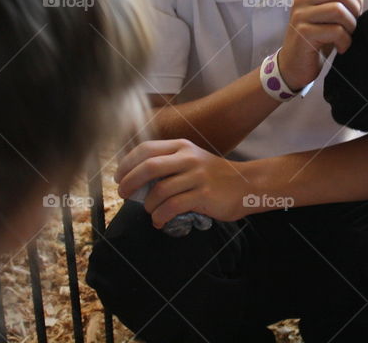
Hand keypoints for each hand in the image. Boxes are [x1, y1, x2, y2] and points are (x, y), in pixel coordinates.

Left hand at [116, 139, 251, 228]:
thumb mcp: (192, 161)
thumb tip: (135, 181)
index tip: (119, 177)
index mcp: (182, 147)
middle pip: (148, 167)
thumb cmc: (215, 176)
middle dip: (129, 183)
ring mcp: (197, 176)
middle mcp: (188, 158)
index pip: (146, 149)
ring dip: (148, 206)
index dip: (127, 164)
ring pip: (159, 191)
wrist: (247, 185)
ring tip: (151, 211)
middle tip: (124, 195)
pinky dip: (160, 217)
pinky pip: (172, 207)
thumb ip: (168, 165)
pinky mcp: (204, 194)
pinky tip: (160, 221)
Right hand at [279, 0, 367, 89]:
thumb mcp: (336, 15)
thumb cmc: (319, 38)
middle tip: (351, 27)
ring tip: (345, 38)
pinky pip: (335, 31)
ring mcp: (300, 15)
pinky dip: (344, 42)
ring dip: (350, 27)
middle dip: (354, 11)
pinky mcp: (303, 32)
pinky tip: (340, 48)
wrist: (295, 66)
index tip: (352, 16)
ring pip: (339, 10)